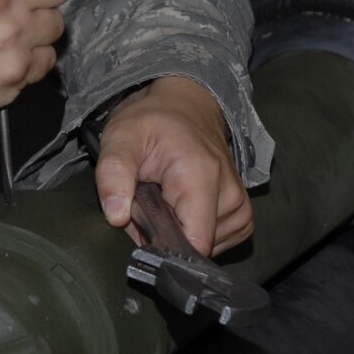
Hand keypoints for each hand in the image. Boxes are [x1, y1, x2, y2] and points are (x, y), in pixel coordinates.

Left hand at [93, 77, 251, 256]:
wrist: (185, 106)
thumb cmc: (152, 121)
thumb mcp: (120, 139)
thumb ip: (112, 175)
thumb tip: (116, 216)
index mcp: (201, 174)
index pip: (195, 242)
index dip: (164, 246)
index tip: (144, 226)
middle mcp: (230, 192)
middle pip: (196, 246)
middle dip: (166, 235)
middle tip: (150, 201)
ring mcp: (240, 204)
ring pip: (206, 247)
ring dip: (180, 231)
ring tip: (165, 200)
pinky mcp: (241, 212)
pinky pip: (219, 241)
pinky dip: (196, 230)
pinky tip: (182, 208)